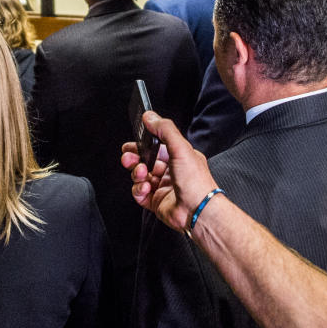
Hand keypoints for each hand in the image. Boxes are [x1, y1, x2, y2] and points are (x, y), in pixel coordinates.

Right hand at [120, 111, 217, 231]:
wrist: (197, 210)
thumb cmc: (196, 181)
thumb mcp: (181, 148)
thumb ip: (165, 130)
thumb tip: (150, 117)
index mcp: (179, 157)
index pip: (156, 146)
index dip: (143, 144)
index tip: (133, 141)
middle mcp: (171, 171)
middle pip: (145, 161)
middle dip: (134, 158)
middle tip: (128, 157)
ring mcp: (162, 187)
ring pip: (140, 176)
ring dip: (137, 173)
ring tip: (141, 173)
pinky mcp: (156, 201)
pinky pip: (140, 193)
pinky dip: (138, 189)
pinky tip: (145, 187)